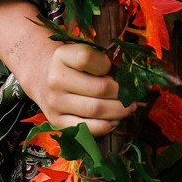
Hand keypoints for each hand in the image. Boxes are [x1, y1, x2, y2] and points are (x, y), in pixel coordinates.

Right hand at [0, 0, 135, 134]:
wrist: (42, 77)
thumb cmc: (72, 65)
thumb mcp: (82, 52)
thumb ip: (105, 62)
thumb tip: (139, 82)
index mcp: (62, 56)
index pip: (87, 58)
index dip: (106, 64)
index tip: (112, 68)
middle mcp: (55, 79)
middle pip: (99, 89)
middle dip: (122, 93)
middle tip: (132, 95)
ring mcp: (54, 102)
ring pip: (95, 110)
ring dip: (119, 111)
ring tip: (129, 108)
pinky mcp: (56, 120)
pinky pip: (85, 128)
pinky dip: (105, 126)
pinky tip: (114, 121)